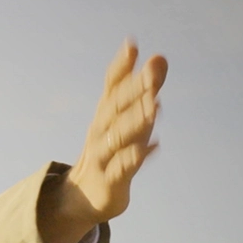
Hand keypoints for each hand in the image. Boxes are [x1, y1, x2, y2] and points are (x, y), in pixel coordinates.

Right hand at [42, 41, 167, 242]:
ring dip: (134, 121)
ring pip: (118, 137)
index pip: (111, 86)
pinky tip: (152, 146)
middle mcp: (101, 131)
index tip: (132, 45)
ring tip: (153, 106)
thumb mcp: (127, 119)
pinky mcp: (110, 181)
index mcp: (105, 113)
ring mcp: (103, 156)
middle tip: (153, 71)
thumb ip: (145, 88)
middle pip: (115, 108)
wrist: (82, 196)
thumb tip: (160, 57)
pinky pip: (121, 168)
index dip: (121, 67)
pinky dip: (134, 157)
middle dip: (134, 90)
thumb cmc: (111, 149)